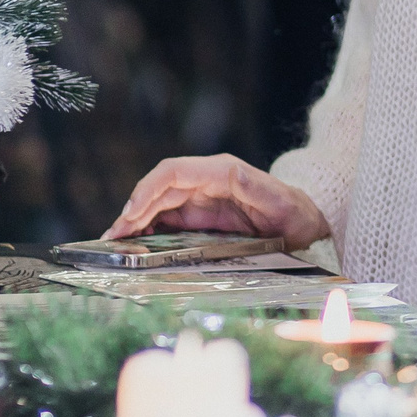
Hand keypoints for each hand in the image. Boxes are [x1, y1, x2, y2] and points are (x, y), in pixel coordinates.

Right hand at [102, 154, 330, 247]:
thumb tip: (232, 174)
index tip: (131, 213)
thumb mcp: (279, 200)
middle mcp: (205, 182)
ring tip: (114, 244)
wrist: (303, 224)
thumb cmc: (294, 212)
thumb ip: (257, 189)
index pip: (175, 172)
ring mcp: (199, 198)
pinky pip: (164, 218)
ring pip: (157, 204)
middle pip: (158, 189)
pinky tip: (132, 245)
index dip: (149, 189)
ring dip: (134, 222)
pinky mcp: (197, 215)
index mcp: (222, 172)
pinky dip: (146, 230)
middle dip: (133, 210)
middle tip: (113, 239)